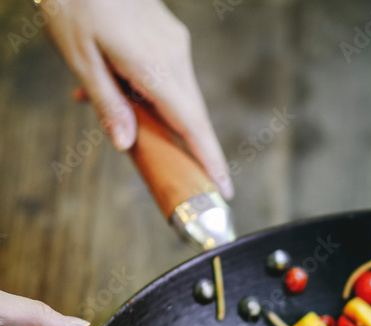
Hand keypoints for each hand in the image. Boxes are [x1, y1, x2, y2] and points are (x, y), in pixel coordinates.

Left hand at [44, 0, 232, 198]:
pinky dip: (148, 92)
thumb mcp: (80, 57)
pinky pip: (166, 74)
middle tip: (189, 178)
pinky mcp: (166, 33)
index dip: (210, 160)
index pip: (193, 125)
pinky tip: (113, 84)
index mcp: (155, 67)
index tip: (224, 190)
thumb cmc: (74, 0)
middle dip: (189, 148)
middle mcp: (173, 56)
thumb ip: (107, 103)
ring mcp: (173, 42)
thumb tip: (126, 145)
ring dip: (157, 116)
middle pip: (190, 114)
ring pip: (177, 95)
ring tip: (118, 117)